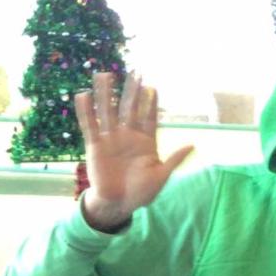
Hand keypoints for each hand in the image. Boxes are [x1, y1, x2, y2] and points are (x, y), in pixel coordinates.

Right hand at [75, 72, 192, 231]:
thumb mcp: (162, 176)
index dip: (150, 103)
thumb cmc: (142, 192)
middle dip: (132, 91)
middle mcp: (128, 137)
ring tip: (105, 75)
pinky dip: (86, 112)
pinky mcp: (95, 146)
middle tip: (134, 72)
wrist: (119, 204)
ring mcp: (111, 140)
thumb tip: (192, 144)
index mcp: (146, 143)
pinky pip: (90, 126)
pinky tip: (84, 96)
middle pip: (130, 109)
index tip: (152, 86)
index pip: (149, 117)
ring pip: (108, 112)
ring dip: (107, 95)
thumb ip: (175, 159)